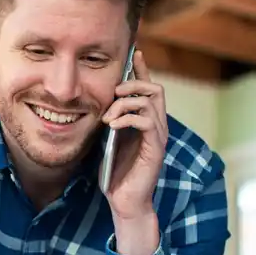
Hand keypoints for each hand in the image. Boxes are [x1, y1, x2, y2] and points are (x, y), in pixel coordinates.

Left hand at [100, 50, 166, 219]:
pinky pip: (147, 121)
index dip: (141, 70)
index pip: (148, 89)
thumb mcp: (108, 141)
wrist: (125, 202)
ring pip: (151, 101)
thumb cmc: (115, 173)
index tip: (134, 53)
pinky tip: (112, 126)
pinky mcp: (155, 149)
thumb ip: (109, 121)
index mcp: (145, 122)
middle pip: (155, 89)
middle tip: (114, 93)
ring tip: (108, 117)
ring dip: (125, 103)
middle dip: (133, 83)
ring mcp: (158, 137)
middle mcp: (156, 126)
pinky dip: (128, 118)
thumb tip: (97, 103)